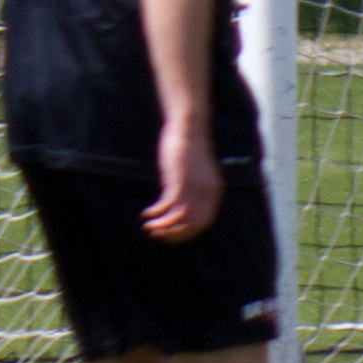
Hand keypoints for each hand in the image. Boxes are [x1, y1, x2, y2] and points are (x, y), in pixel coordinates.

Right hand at [142, 119, 225, 241]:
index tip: (171, 235)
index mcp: (215, 191)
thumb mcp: (197, 174)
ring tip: (149, 228)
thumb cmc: (190, 151)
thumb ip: (194, 191)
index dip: (186, 233)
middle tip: (157, 235)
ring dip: (163, 227)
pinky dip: (157, 213)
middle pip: (193, 225)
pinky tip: (147, 213)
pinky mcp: (181, 179)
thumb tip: (181, 209)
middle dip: (173, 234)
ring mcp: (195, 186)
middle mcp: (208, 192)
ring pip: (180, 219)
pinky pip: (169, 205)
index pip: (204, 222)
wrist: (189, 127)